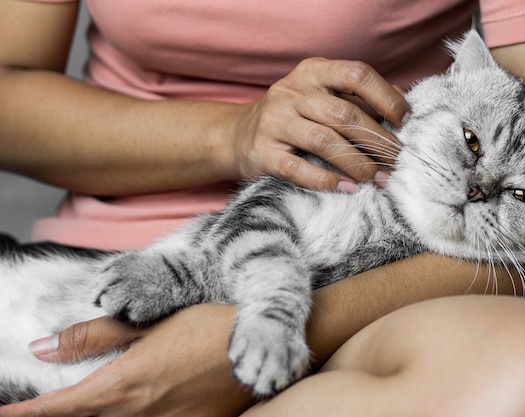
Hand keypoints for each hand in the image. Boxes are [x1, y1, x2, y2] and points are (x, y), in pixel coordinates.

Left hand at [0, 304, 254, 416]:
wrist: (260, 347)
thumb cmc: (206, 327)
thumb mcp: (149, 322)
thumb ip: (94, 337)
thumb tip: (43, 348)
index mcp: (126, 383)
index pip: (60, 408)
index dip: (26, 414)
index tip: (5, 415)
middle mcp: (140, 413)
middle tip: (37, 411)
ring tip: (81, 407)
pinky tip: (131, 408)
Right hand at [230, 57, 409, 191]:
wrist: (237, 135)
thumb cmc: (293, 117)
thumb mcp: (321, 96)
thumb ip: (357, 97)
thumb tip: (402, 101)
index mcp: (312, 73)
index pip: (356, 74)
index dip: (386, 97)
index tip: (405, 121)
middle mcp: (291, 92)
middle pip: (344, 114)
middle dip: (377, 140)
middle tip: (397, 161)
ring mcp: (274, 122)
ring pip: (324, 141)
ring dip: (358, 164)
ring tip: (378, 179)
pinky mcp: (262, 152)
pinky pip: (298, 168)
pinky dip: (327, 181)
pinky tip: (348, 189)